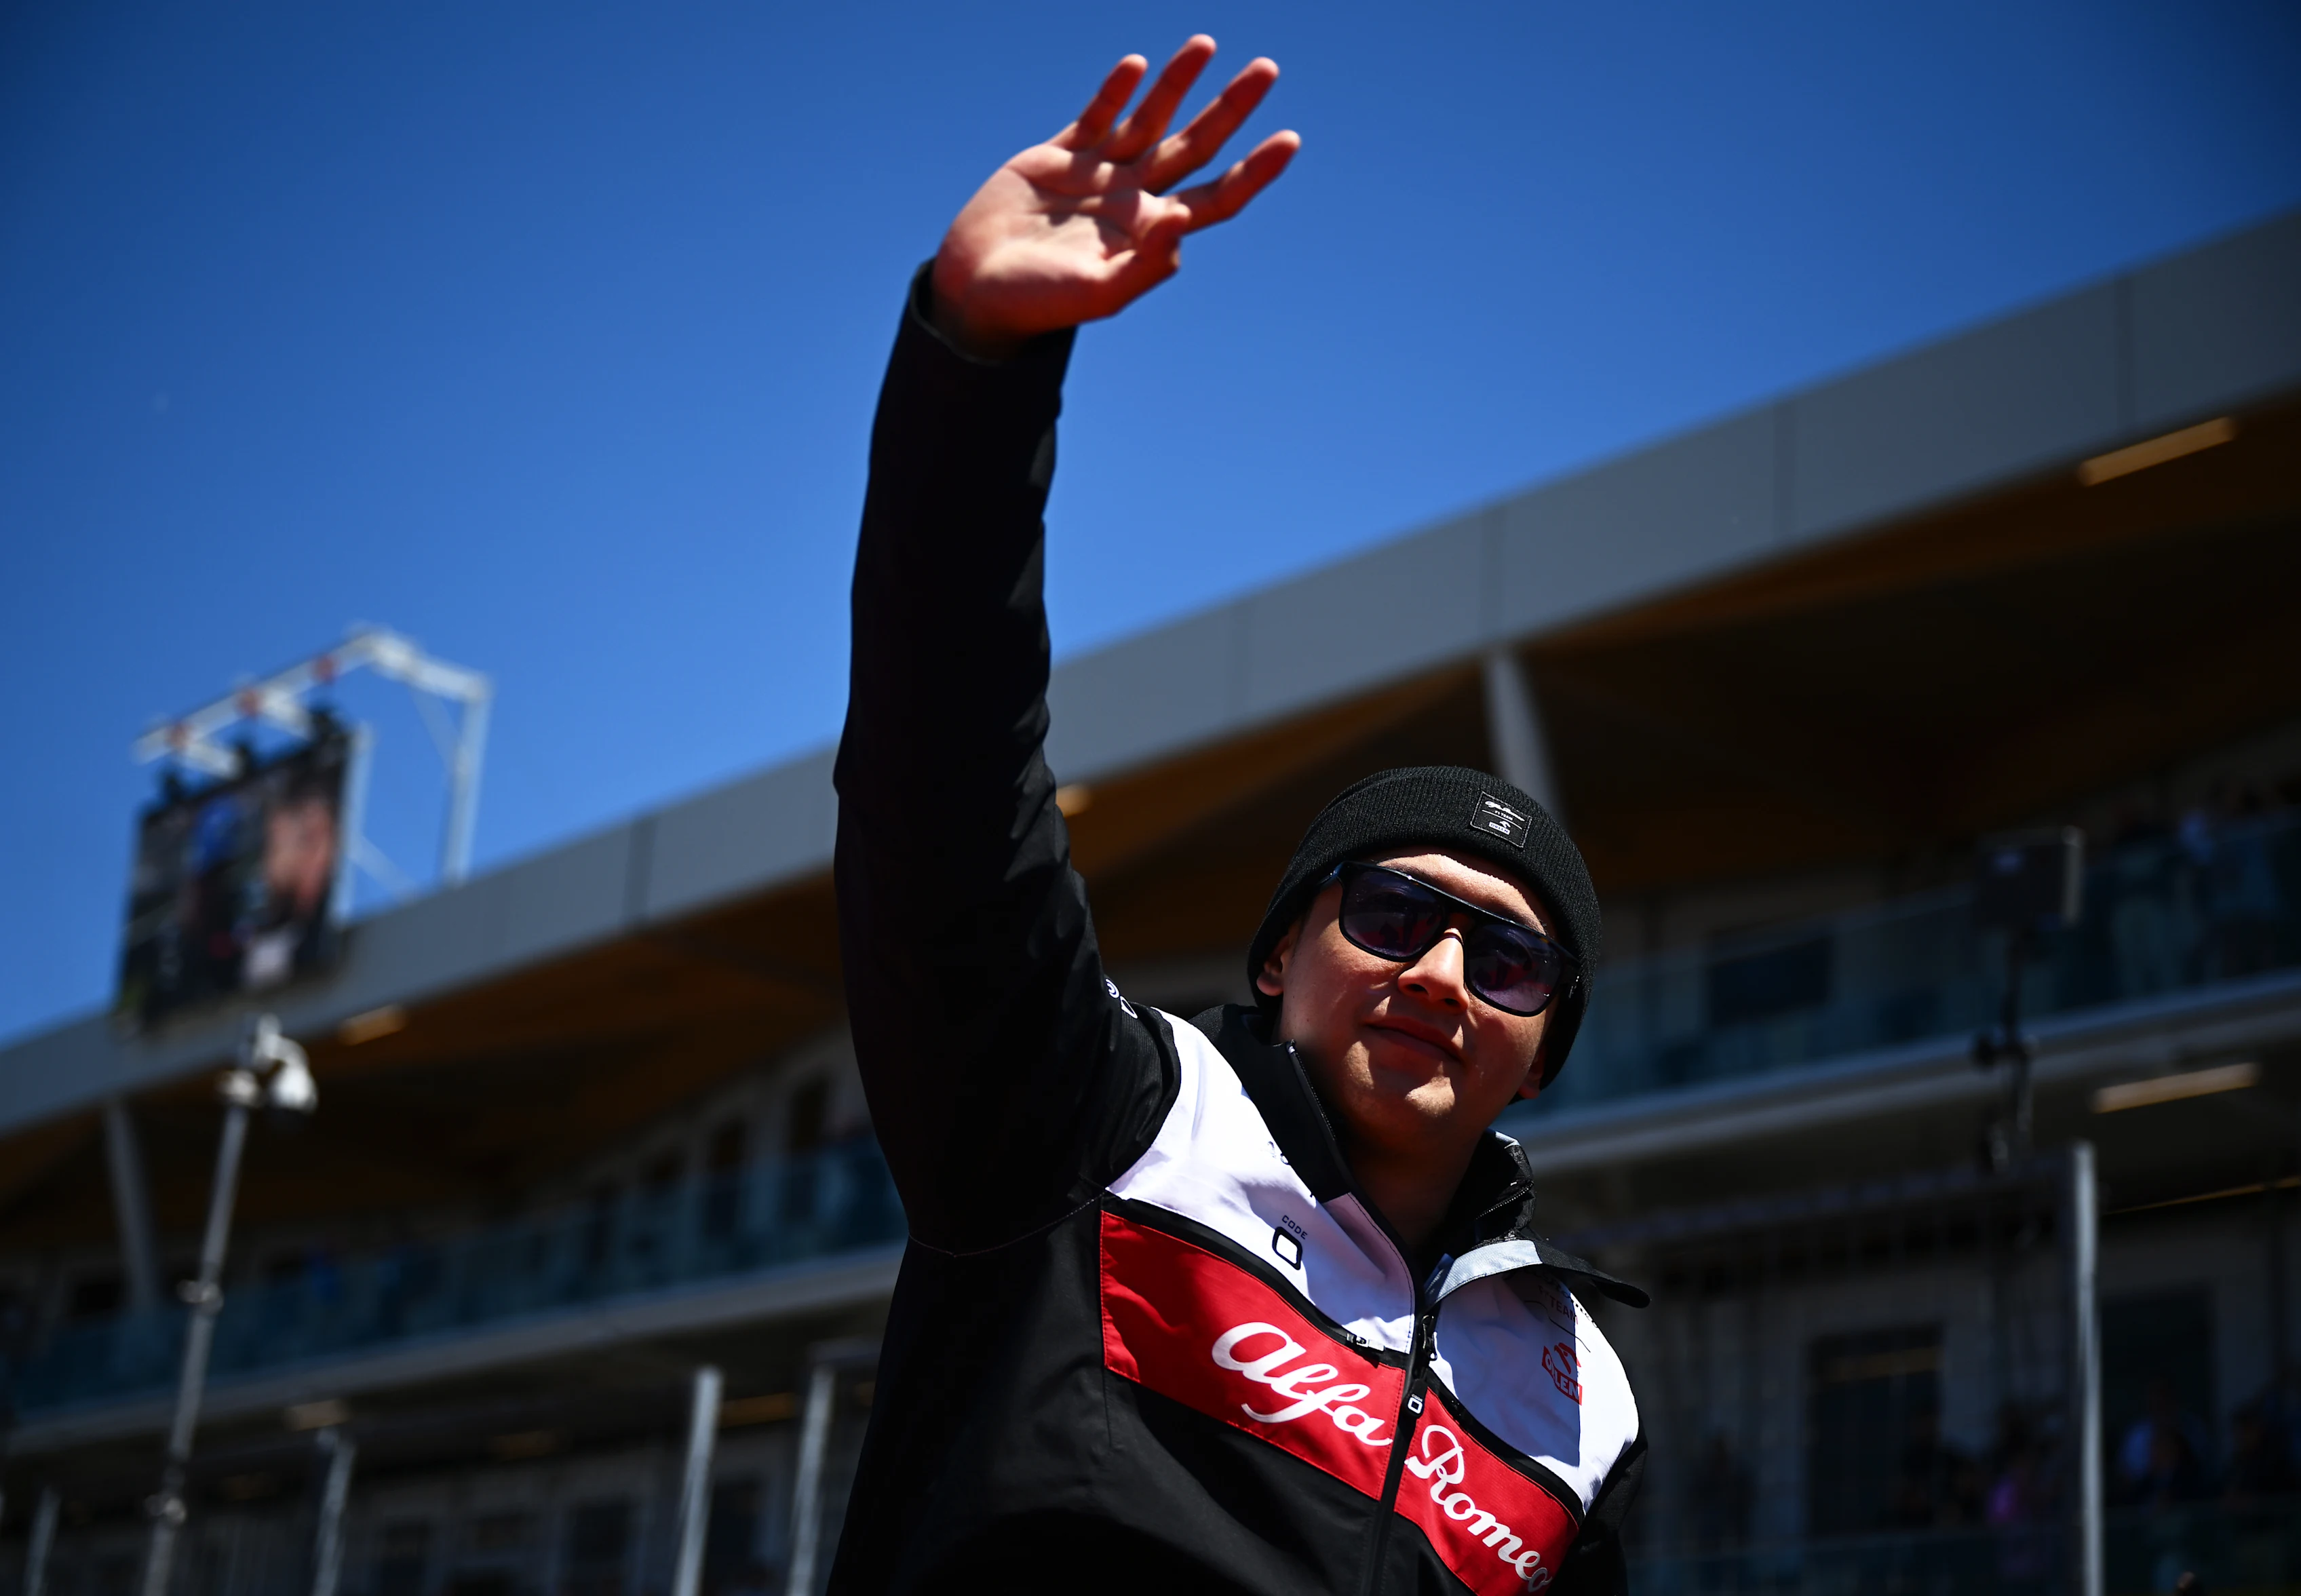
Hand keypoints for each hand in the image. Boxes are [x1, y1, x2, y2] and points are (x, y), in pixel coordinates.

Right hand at [930, 37, 1299, 358]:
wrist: (976, 290)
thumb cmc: (1039, 303)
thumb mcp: (1098, 293)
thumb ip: (1144, 264)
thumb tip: (1181, 219)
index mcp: (1151, 234)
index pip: (1218, 197)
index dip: (1254, 171)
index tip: (1289, 141)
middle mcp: (1133, 198)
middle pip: (1196, 147)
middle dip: (1230, 109)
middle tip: (1267, 70)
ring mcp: (1098, 173)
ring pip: (1150, 119)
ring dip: (1177, 83)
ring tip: (1205, 43)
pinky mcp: (1058, 157)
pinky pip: (1095, 116)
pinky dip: (1114, 90)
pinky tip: (1136, 65)